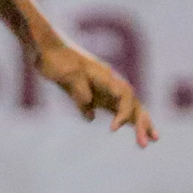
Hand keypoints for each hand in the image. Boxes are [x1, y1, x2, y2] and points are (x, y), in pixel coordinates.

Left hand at [34, 39, 158, 146]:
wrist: (46, 49)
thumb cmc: (56, 58)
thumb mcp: (66, 73)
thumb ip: (79, 90)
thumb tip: (90, 112)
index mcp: (105, 75)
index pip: (125, 95)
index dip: (124, 112)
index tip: (114, 128)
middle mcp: (109, 82)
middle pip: (133, 103)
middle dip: (142, 122)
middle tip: (146, 143)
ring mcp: (103, 88)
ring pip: (126, 107)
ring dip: (137, 124)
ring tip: (147, 142)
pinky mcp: (94, 93)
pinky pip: (112, 108)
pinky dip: (120, 120)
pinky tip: (120, 132)